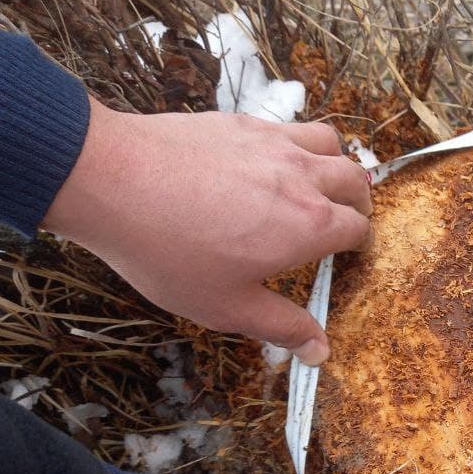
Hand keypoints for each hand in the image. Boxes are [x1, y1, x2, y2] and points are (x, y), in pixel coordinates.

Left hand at [44, 99, 371, 364]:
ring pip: (328, 142)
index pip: (358, 229)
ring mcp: (273, 143)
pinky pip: (287, 126)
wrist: (112, 181)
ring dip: (335, 162)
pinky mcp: (241, 122)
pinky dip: (296, 143)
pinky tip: (270, 162)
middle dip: (359, 201)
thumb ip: (281, 327)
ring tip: (321, 182)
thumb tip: (321, 351)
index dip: (360, 244)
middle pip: (355, 179)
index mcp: (311, 226)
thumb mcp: (227, 306)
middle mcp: (303, 177)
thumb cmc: (170, 252)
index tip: (349, 255)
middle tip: (347, 219)